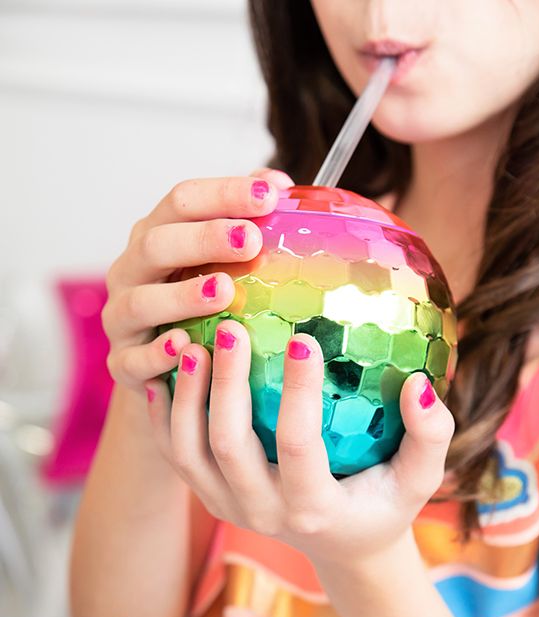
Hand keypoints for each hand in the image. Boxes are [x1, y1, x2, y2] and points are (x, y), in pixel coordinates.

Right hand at [101, 167, 293, 392]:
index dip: (224, 194)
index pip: (183, 201)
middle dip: (204, 238)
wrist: (161, 373)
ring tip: (225, 291)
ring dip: (184, 295)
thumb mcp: (217, 262)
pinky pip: (135, 359)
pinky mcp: (122, 363)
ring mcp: (121, 317)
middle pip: (158, 243)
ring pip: (142, 301)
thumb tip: (280, 185)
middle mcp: (131, 270)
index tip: (269, 195)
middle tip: (251, 240)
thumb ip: (243, 221)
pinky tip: (185, 346)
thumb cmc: (196, 309)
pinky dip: (158, 354)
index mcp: (156, 235)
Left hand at [145, 322, 454, 569]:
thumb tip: (418, 386)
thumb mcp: (420, 479)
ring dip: (186, 397)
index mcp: (314, 508)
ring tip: (191, 342)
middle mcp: (262, 513)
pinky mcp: (209, 498)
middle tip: (232, 326)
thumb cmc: (385, 503)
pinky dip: (165, 415)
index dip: (299, 392)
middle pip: (230, 446)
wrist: (342, 545)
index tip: (301, 336)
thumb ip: (431, 435)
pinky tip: (166, 371)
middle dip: (226, 385)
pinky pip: (175, 456)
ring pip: (189, 453)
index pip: (299, 445)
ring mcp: (228, 509)